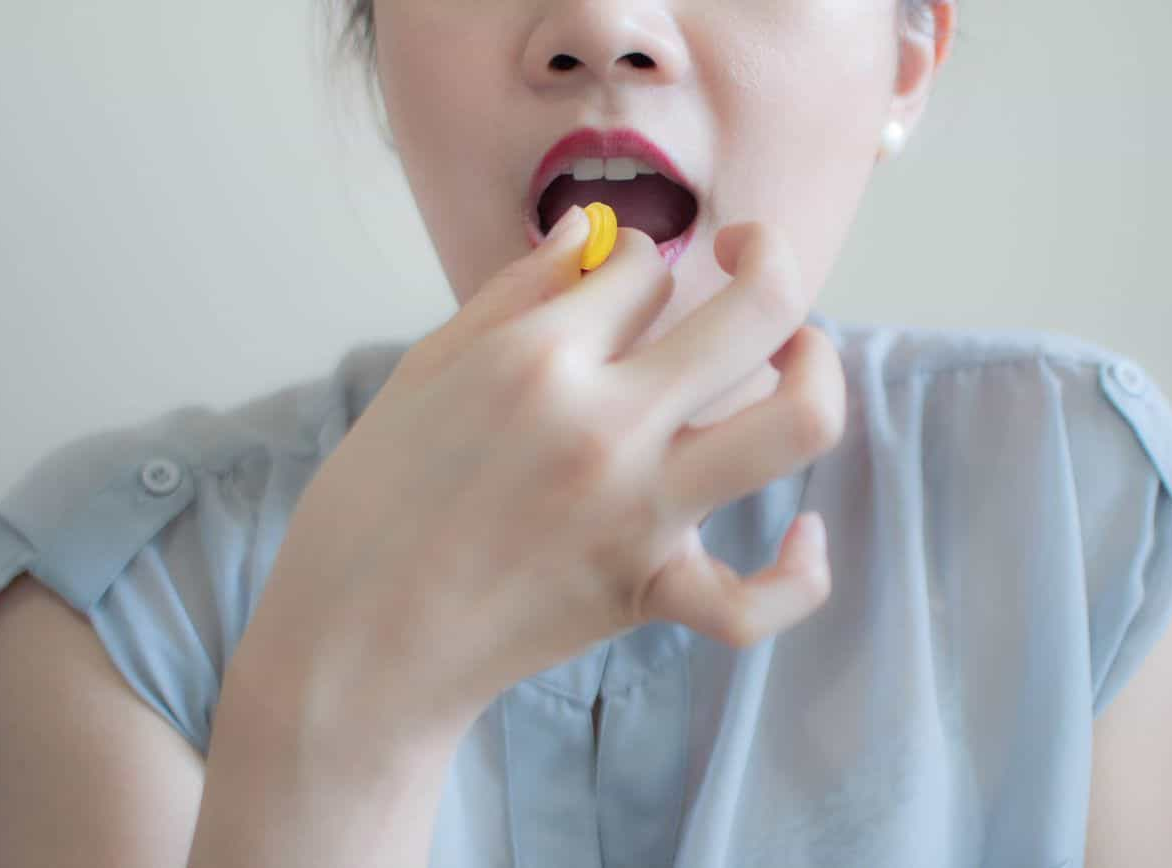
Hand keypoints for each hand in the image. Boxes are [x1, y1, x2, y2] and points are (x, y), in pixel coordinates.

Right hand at [229, 207, 846, 760]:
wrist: (352, 645)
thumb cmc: (368, 504)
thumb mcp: (422, 371)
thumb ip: (514, 293)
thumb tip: (589, 234)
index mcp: (535, 357)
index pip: (643, 267)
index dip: (638, 260)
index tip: (622, 279)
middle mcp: (605, 424)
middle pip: (757, 308)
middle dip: (768, 260)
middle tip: (751, 260)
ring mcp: (639, 513)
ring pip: (797, 424)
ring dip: (818, 372)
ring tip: (798, 356)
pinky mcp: (646, 594)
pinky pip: (755, 603)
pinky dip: (798, 574)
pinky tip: (806, 535)